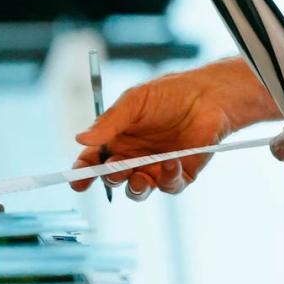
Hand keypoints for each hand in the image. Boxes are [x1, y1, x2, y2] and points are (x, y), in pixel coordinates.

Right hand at [70, 68, 240, 201]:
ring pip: (138, 190)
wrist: (207, 94)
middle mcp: (134, 156)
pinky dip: (167, 178)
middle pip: (113, 179)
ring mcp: (156, 167)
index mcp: (118, 139)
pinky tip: (171, 163)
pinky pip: (169, 185)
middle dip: (110, 178)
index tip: (76, 179)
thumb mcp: (134, 101)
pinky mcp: (180, 174)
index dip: (83, 172)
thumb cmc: (169, 94)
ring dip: (135, 188)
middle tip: (113, 169)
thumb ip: (110, 122)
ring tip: (138, 178)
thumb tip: (80, 138)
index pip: (94, 160)